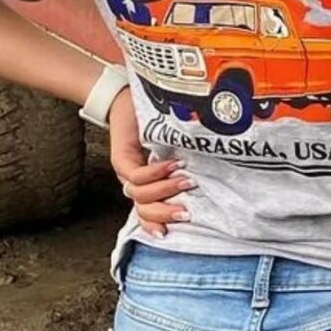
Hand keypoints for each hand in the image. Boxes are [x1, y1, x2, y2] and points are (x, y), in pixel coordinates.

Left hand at [107, 86, 194, 235]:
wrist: (125, 98)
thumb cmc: (152, 121)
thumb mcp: (172, 148)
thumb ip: (182, 166)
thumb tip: (209, 178)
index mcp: (145, 183)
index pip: (146, 212)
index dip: (156, 224)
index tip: (171, 232)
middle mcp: (133, 180)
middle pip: (143, 209)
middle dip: (165, 214)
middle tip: (187, 213)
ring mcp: (126, 170)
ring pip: (140, 195)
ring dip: (164, 191)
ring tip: (186, 181)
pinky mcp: (120, 158)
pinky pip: (137, 175)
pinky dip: (156, 173)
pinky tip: (172, 165)